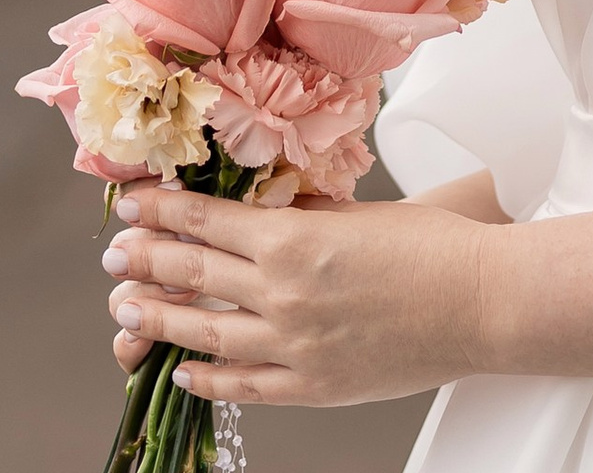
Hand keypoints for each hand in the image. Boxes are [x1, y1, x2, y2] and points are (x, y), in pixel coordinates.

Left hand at [102, 186, 494, 405]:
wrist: (478, 302)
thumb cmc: (430, 247)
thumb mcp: (356, 212)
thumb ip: (302, 214)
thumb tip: (260, 209)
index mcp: (293, 238)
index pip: (205, 221)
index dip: (161, 212)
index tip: (132, 205)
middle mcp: (283, 292)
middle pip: (193, 275)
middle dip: (146, 261)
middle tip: (114, 255)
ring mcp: (294, 346)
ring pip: (205, 334)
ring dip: (160, 319)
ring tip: (127, 312)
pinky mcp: (312, 387)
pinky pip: (245, 385)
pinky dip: (209, 378)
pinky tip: (186, 371)